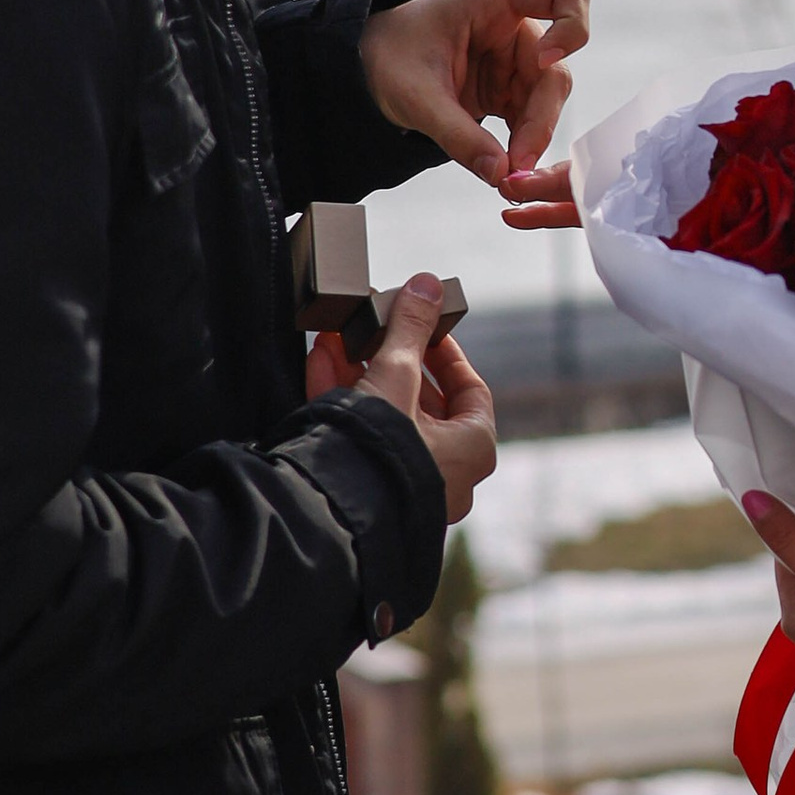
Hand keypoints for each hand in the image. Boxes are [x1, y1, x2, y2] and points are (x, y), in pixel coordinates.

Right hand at [354, 274, 497, 523]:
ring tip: (341, 335)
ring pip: (387, 415)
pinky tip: (322, 360)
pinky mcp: (368, 488)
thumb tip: (427, 284)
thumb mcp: (397, 373)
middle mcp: (446, 472)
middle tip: (376, 327)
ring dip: (361, 371)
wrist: (332, 509)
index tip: (425, 327)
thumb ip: (410, 327)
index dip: (446, 353)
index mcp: (473, 448)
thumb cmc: (383, 447)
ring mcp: (406, 483)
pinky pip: (362, 436)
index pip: (470, 391)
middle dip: (391, 357)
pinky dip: (343, 398)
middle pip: (422, 400)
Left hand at [361, 0, 591, 225]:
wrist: (363, 67)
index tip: (546, 60)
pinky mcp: (505, 89)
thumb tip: (501, 174)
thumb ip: (458, 134)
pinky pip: (529, 118)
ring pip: (547, 100)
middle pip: (556, 68)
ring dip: (533, 138)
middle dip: (542, 118)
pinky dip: (521, 145)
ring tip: (507, 176)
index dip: (572, 27)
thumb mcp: (416, 96)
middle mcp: (512, 28)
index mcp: (493, 2)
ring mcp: (511, 60)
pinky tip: (502, 169)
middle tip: (519, 164)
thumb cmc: (386, 58)